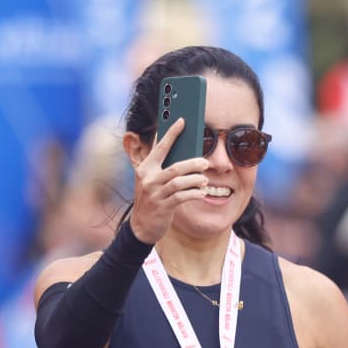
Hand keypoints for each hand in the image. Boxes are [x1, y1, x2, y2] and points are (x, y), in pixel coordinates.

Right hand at [128, 119, 210, 244]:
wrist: (142, 226)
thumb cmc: (152, 198)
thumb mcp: (151, 180)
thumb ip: (161, 165)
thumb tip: (179, 147)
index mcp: (145, 168)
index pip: (160, 147)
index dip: (171, 133)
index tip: (182, 121)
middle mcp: (148, 179)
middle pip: (175, 167)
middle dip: (192, 163)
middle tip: (205, 163)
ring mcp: (154, 194)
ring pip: (179, 182)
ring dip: (196, 180)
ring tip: (205, 180)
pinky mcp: (162, 207)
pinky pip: (181, 197)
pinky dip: (194, 193)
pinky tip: (202, 192)